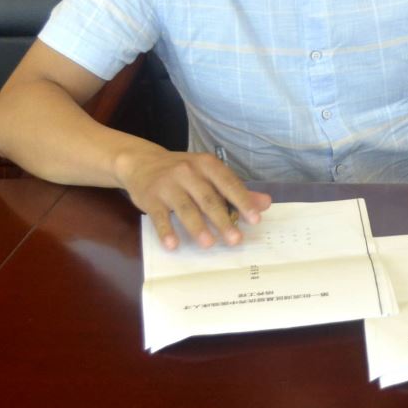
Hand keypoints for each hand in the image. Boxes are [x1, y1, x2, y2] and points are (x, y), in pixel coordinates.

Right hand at [117, 148, 271, 250]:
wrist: (142, 162)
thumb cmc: (184, 172)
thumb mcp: (209, 175)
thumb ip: (236, 190)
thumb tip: (265, 203)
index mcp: (208, 165)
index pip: (229, 184)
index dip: (243, 202)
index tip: (255, 220)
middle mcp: (188, 172)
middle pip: (209, 199)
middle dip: (223, 220)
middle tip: (235, 240)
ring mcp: (168, 184)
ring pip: (186, 208)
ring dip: (197, 227)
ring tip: (209, 244)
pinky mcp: (150, 197)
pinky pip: (159, 216)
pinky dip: (166, 231)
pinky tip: (174, 245)